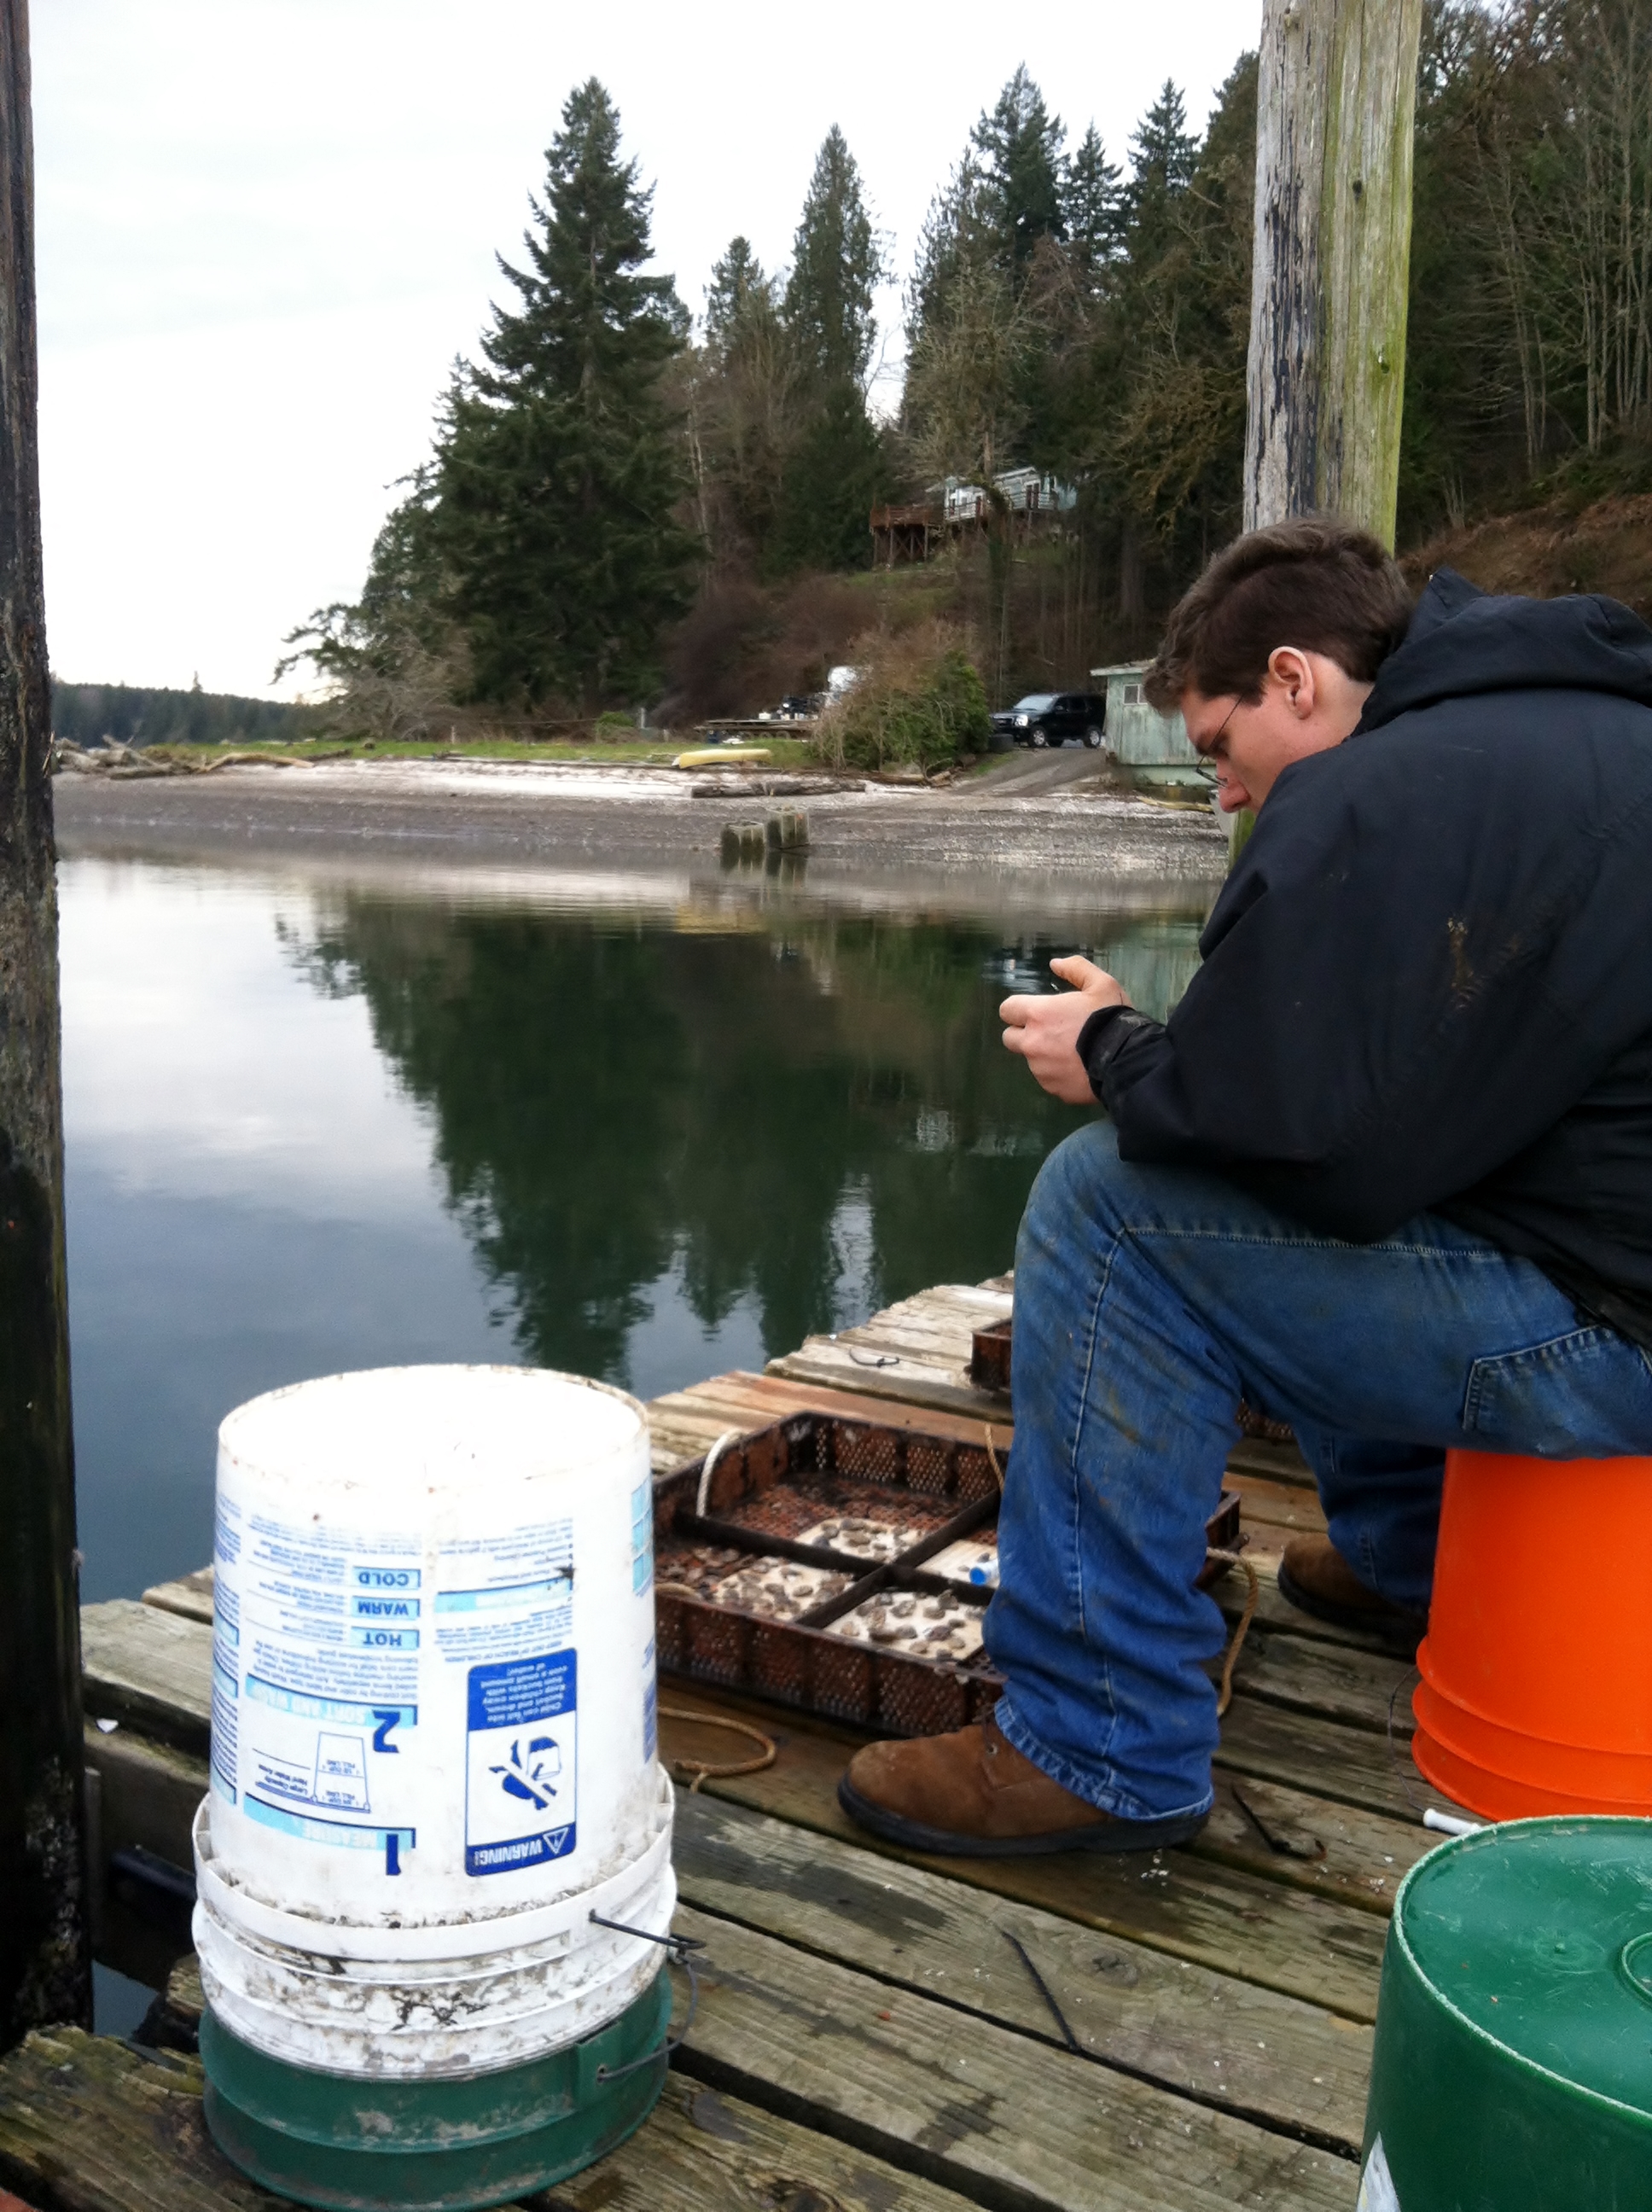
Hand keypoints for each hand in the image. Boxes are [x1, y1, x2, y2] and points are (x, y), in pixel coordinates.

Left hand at [1000, 956, 1129, 1103]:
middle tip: (1050, 1032)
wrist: (1126, 1060)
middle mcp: (1032, 1043)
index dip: (1018, 1010)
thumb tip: (1055, 964)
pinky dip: (1058, 1074)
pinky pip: (1048, 1079)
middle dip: (1024, 1034)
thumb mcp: (1101, 984)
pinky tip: (1079, 1069)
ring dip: (1044, 1055)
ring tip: (1073, 1052)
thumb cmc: (1111, 1018)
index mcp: (1038, 1015)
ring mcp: (1040, 1070)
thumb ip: (1076, 969)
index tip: (1035, 1012)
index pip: (1007, 1010)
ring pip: (1032, 1060)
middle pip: (1010, 1039)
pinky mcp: (1053, 1089)